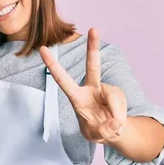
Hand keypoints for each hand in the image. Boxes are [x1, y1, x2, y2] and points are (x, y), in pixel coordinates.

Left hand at [39, 28, 127, 143]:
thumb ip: (102, 131)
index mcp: (76, 97)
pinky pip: (120, 104)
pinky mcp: (118, 94)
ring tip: (112, 126)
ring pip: (112, 97)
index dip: (52, 65)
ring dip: (114, 114)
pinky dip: (120, 116)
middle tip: (94, 28)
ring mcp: (106, 90)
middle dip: (94, 47)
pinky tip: (117, 122)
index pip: (62, 79)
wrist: (113, 132)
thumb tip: (114, 122)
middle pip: (93, 65)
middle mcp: (91, 89)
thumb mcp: (95, 135)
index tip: (43, 48)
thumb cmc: (96, 130)